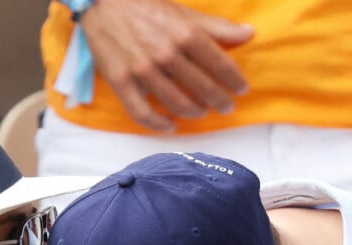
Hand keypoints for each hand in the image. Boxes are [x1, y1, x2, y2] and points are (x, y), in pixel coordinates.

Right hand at [80, 0, 253, 131]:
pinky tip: (170, 125)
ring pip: (176, 103)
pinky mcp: (122, 81)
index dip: (234, 80)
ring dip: (194, 112)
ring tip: (201, 112)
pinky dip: (158, 124)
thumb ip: (216, 27)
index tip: (242, 89)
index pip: (220, 64)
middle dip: (219, 101)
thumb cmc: (146, 6)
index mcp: (185, 33)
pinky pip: (142, 113)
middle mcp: (166, 53)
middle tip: (226, 107)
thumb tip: (249, 33)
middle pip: (202, 88)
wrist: (102, 2)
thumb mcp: (184, 13)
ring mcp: (143, 70)